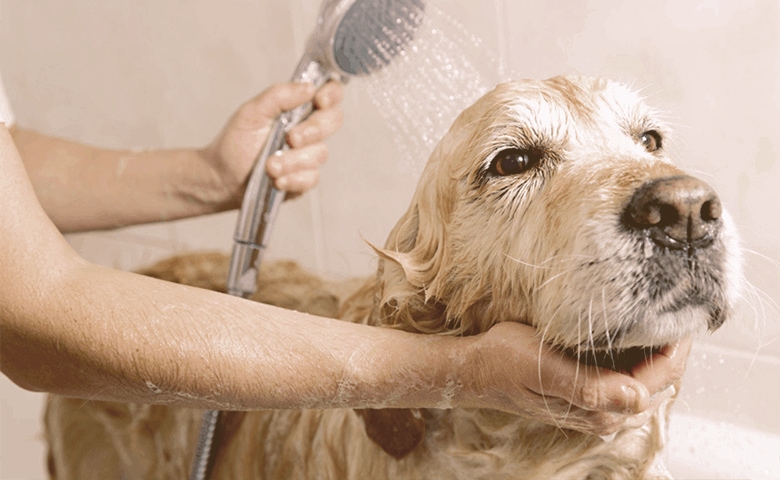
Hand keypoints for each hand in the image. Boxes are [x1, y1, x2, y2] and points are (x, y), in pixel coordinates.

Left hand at [201, 81, 343, 205]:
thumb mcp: (252, 112)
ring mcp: (308, 155)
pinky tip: (277, 179)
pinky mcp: (304, 178)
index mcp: (299, 108)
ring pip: (320, 153)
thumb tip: (308, 88)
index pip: (330, 94)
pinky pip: (311, 178)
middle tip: (290, 138)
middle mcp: (309, 129)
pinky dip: (293, 179)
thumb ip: (279, 96)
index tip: (319, 101)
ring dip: (293, 160)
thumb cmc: (237, 142)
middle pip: (334, 121)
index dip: (332, 94)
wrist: (223, 176)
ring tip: (269, 166)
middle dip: (313, 130)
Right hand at [463, 322, 690, 435]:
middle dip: (673, 346)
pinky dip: (641, 355)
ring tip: (664, 315)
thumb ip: (591, 387)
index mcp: (599, 408)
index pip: (661, 377)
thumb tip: (639, 397)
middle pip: (660, 380)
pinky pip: (629, 377)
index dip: (677, 344)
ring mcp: (597, 406)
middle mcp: (604, 414)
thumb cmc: (504, 361)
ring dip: (658, 351)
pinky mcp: (588, 395)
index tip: (685, 310)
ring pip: (647, 379)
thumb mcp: (543, 367)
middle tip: (679, 306)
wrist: (476, 369)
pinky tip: (637, 334)